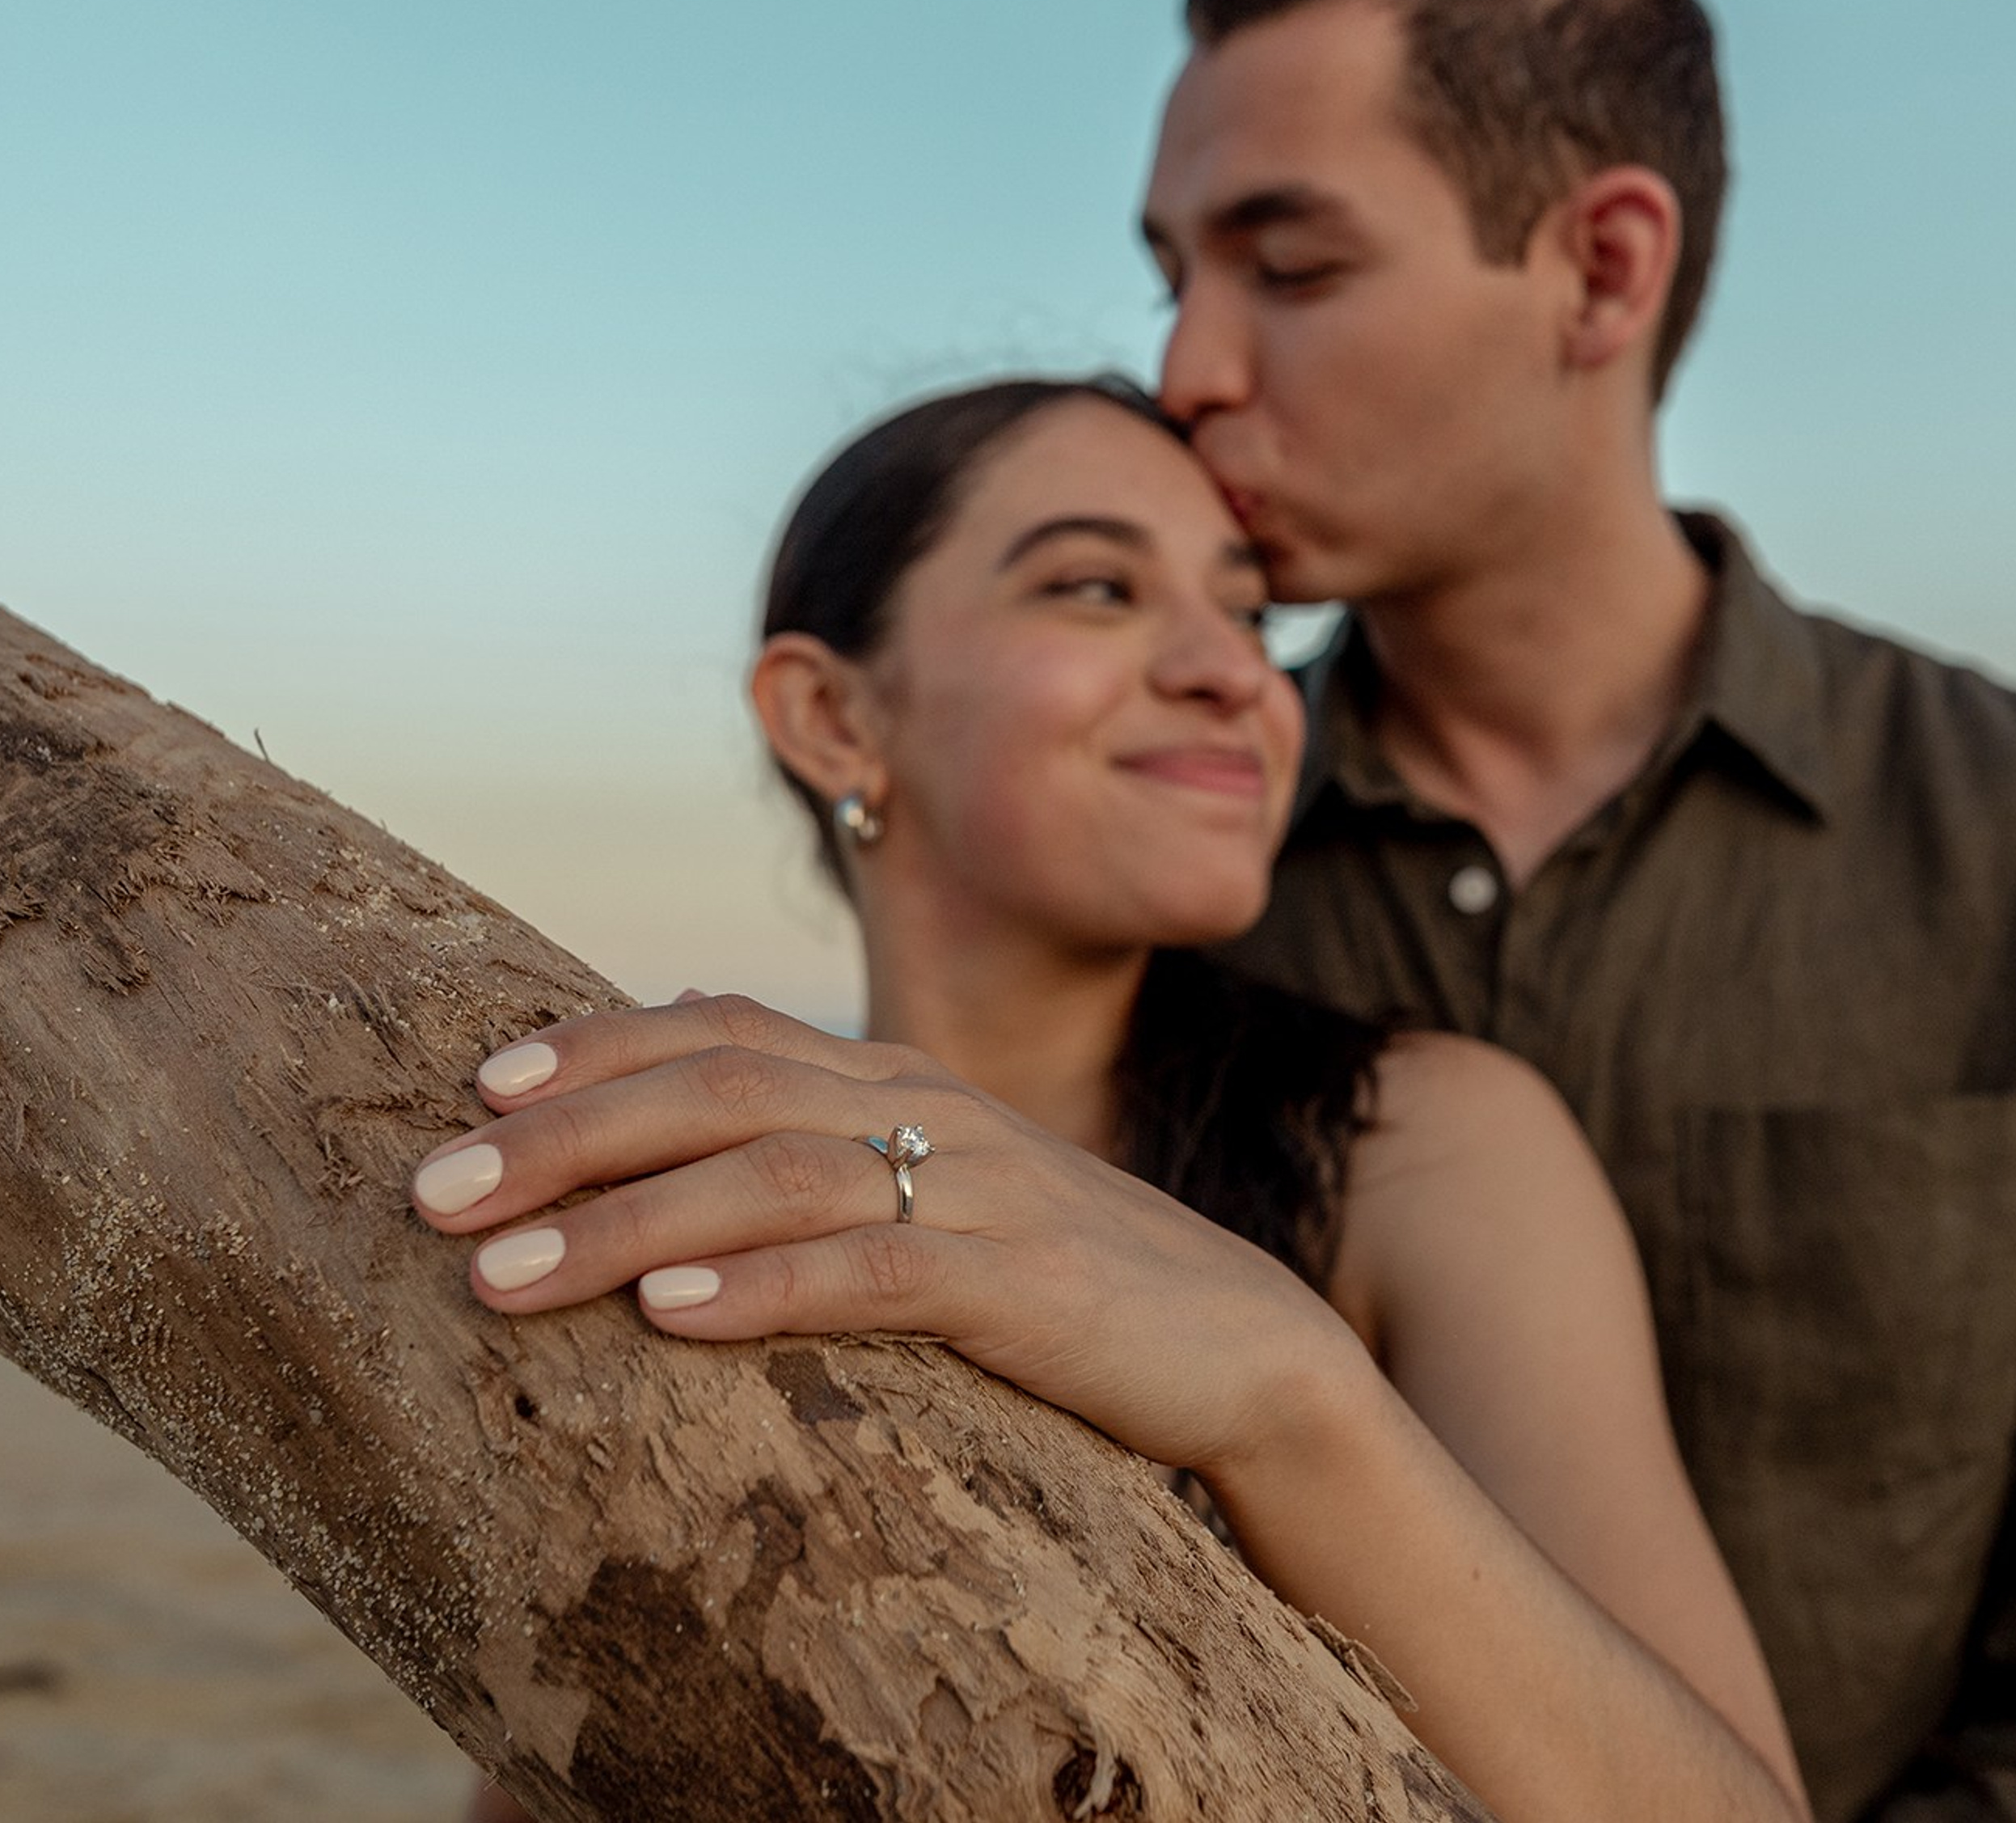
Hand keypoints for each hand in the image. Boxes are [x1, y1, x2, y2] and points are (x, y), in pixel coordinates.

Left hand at [409, 995, 1361, 1477]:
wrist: (1232, 1340)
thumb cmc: (1052, 1276)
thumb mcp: (928, 1197)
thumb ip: (823, 1163)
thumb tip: (672, 1174)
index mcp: (893, 1075)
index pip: (723, 1024)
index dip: (596, 1043)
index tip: (476, 1083)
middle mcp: (924, 1105)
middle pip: (721, 1083)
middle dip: (566, 1133)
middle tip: (435, 1190)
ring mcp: (977, 1186)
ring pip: (774, 1174)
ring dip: (627, 1221)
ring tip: (504, 1275)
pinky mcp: (1022, 1281)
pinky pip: (879, 1271)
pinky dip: (769, 1289)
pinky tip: (676, 1321)